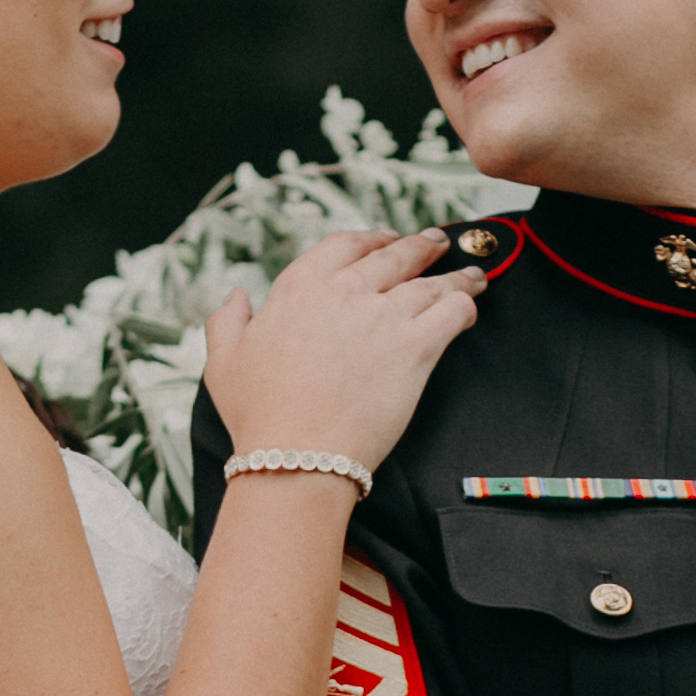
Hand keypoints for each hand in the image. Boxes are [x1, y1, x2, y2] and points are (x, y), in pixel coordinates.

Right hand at [204, 228, 484, 482]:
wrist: (295, 457)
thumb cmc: (258, 416)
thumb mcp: (223, 361)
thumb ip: (227, 321)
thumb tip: (237, 297)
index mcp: (300, 287)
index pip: (344, 245)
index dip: (370, 239)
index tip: (383, 241)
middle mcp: (345, 291)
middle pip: (394, 256)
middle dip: (419, 246)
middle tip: (434, 243)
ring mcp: (383, 316)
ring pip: (430, 282)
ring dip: (454, 274)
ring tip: (471, 274)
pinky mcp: (415, 347)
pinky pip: (451, 312)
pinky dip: (465, 305)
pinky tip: (471, 307)